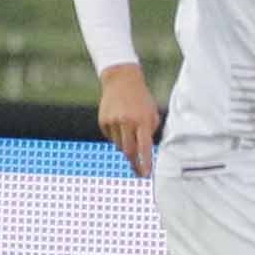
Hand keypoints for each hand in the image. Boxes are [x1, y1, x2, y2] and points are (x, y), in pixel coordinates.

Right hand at [97, 62, 159, 176]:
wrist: (122, 80)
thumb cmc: (141, 99)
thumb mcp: (152, 112)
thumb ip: (150, 131)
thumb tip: (144, 152)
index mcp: (143, 119)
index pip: (144, 146)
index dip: (145, 163)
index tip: (146, 175)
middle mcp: (127, 122)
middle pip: (129, 151)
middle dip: (134, 163)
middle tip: (138, 171)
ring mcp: (113, 122)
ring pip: (119, 145)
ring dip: (125, 145)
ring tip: (129, 131)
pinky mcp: (103, 121)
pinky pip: (110, 138)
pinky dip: (116, 136)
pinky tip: (119, 123)